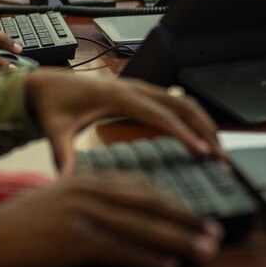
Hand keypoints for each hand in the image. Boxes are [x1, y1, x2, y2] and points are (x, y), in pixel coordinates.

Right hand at [0, 175, 222, 266]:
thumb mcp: (57, 202)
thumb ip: (90, 203)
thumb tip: (125, 217)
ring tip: (203, 250)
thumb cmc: (19, 224)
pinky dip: (147, 258)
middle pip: (148, 203)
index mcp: (83, 179)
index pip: (139, 185)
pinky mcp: (74, 239)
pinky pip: (120, 249)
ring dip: (178, 240)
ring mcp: (81, 214)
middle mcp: (86, 190)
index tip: (193, 213)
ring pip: (142, 226)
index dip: (171, 200)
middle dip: (185, 218)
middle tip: (213, 231)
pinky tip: (167, 265)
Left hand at [24, 72, 221, 174]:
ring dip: (202, 121)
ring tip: (218, 148)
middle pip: (180, 104)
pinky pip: (172, 101)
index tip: (203, 152)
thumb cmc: (51, 105)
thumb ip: (62, 156)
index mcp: (116, 96)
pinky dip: (191, 116)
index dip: (184, 134)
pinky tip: (199, 135)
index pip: (159, 116)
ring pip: (181, 100)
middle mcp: (132, 88)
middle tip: (221, 156)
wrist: (44, 84)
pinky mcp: (138, 92)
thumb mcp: (54, 131)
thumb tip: (68, 182)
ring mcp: (137, 87)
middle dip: (204, 128)